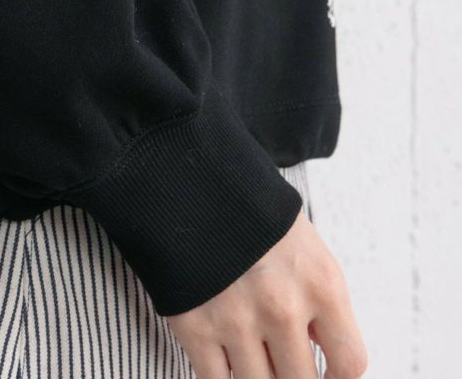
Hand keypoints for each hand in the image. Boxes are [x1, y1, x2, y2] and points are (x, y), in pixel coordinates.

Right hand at [165, 211, 367, 378]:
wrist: (189, 180)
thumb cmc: (252, 214)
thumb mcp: (304, 246)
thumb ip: (317, 302)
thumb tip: (318, 353)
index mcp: (320, 284)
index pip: (350, 363)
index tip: (324, 375)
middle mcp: (283, 308)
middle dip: (291, 374)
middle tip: (279, 360)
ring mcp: (237, 321)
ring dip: (256, 376)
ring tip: (251, 353)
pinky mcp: (195, 326)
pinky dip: (222, 377)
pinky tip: (224, 359)